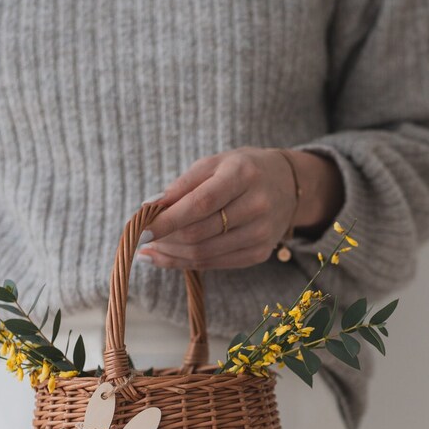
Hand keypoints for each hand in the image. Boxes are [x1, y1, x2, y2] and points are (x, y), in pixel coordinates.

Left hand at [137, 146, 343, 269]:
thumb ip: (181, 186)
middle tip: (142, 237)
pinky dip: (185, 263)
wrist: (288, 186)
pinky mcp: (259, 254)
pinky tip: (166, 257)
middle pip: (198, 233)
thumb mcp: (213, 164)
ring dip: (170, 255)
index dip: (167, 220)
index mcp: (242, 175)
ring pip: (203, 254)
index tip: (140, 228)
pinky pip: (213, 264)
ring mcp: (260, 234)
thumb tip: (148, 208)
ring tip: (149, 249)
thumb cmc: (241, 170)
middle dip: (164, 239)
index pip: (199, 204)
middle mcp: (256, 206)